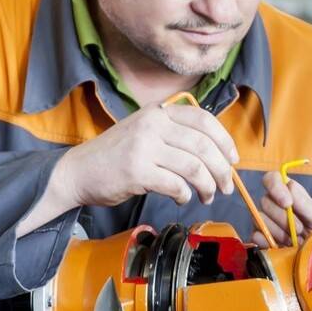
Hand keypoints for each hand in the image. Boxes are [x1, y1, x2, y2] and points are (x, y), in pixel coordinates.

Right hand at [56, 103, 238, 207]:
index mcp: (159, 111)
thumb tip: (216, 154)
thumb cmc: (115, 156)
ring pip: (194, 166)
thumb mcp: (145, 132)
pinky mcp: (137, 171)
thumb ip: (175, 134)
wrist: (77, 171)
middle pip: (204, 145)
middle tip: (227, 187)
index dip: (225, 140)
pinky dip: (185, 194)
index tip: (234, 159)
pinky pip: (176, 184)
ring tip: (207, 196)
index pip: (204, 119)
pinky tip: (183, 198)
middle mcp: (153, 124)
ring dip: (208, 185)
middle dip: (222, 170)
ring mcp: (144, 146)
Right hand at [253, 171, 311, 246]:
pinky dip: (267, 241)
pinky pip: (255, 235)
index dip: (276, 187)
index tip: (287, 203)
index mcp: (288, 193)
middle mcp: (273, 204)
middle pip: (265, 201)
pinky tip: (280, 246)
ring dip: (279, 232)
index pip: (272, 178)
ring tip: (293, 241)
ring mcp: (264, 221)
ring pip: (259, 219)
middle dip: (283, 218)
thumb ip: (305, 203)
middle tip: (300, 230)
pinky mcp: (259, 238)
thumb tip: (290, 186)